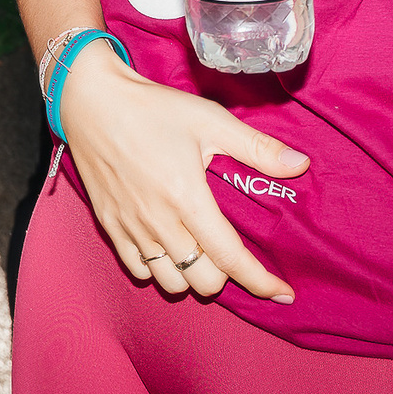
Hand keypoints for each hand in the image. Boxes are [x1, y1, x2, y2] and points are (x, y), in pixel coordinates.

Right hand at [56, 37, 307, 302]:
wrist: (91, 100)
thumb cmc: (153, 108)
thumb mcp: (210, 120)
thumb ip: (258, 148)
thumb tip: (302, 165)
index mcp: (187, 197)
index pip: (230, 258)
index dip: (261, 282)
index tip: (283, 293)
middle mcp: (158, 220)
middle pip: (203, 281)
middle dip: (226, 276)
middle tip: (231, 252)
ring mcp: (130, 226)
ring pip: (171, 283)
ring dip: (193, 276)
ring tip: (201, 254)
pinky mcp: (109, 225)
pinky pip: (138, 269)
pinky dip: (159, 269)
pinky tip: (169, 249)